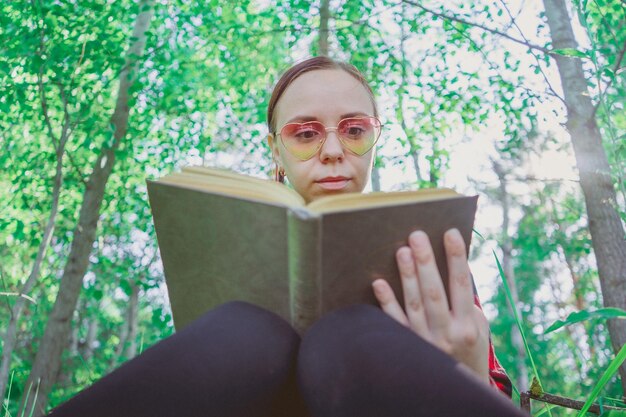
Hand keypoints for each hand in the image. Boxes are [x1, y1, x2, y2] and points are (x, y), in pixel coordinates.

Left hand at [372, 229, 489, 382]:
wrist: (457, 391)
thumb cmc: (468, 347)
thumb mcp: (478, 327)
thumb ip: (465, 301)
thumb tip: (450, 265)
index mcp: (468, 326)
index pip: (462, 286)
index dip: (457, 258)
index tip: (451, 232)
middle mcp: (447, 335)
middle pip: (434, 293)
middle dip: (426, 262)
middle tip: (417, 235)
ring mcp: (425, 342)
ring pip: (414, 304)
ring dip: (407, 276)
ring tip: (401, 251)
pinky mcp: (408, 347)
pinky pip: (395, 322)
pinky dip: (386, 302)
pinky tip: (378, 282)